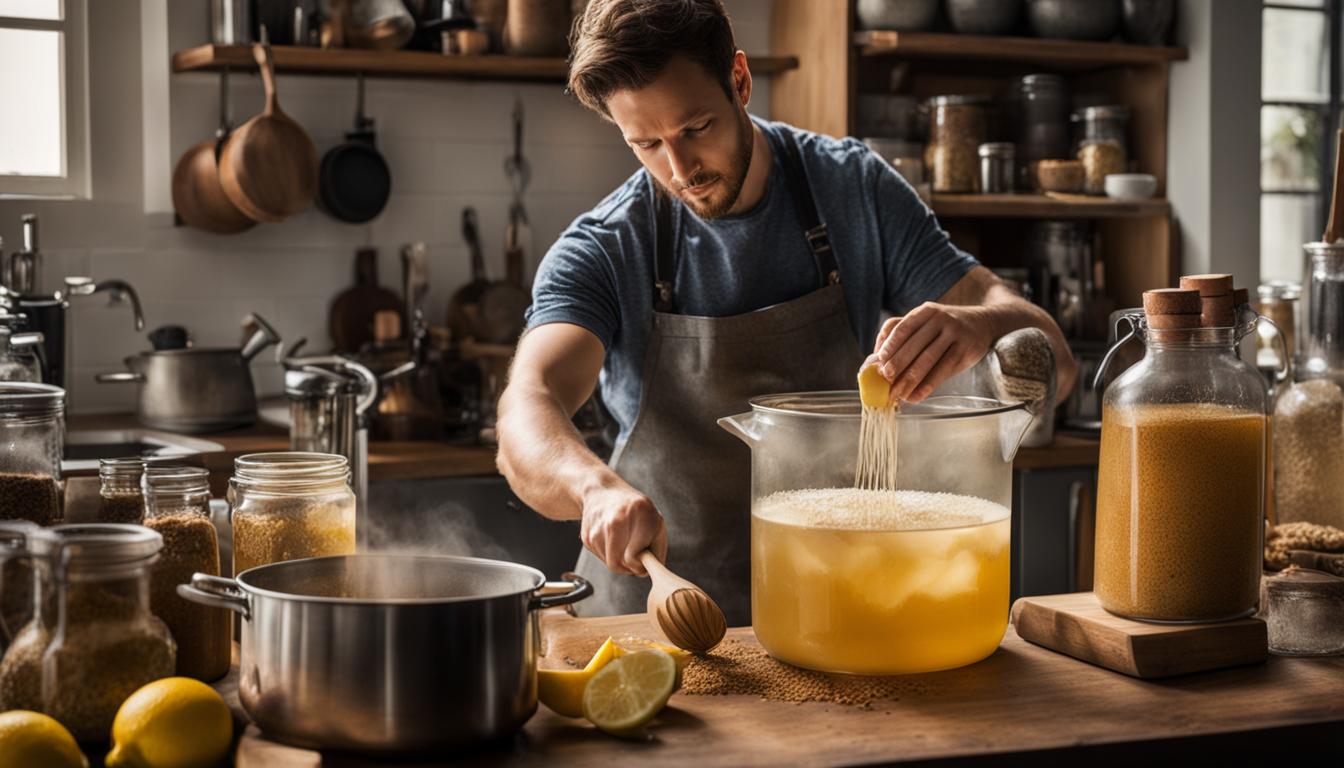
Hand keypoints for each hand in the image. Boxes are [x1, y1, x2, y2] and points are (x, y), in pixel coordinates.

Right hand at [579, 478, 667, 576]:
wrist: (603, 492)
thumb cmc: (635, 510)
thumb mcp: (656, 522)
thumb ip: (657, 549)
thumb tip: (646, 572)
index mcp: (638, 513)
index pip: (633, 557)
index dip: (640, 563)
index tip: (644, 556)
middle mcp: (615, 520)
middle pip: (618, 564)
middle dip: (629, 566)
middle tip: (636, 554)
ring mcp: (597, 528)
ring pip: (610, 564)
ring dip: (620, 560)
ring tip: (625, 542)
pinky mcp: (586, 537)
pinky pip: (602, 558)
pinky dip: (609, 554)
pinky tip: (613, 539)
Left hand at [872, 303, 992, 402]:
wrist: (985, 323)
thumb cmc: (946, 326)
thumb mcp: (926, 319)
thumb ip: (901, 330)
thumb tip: (875, 354)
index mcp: (925, 311)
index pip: (903, 327)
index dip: (890, 346)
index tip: (879, 363)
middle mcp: (940, 319)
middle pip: (914, 345)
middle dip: (898, 365)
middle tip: (886, 382)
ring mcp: (955, 334)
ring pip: (928, 359)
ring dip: (910, 379)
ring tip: (898, 393)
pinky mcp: (966, 350)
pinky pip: (944, 370)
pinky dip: (928, 385)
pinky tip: (917, 396)